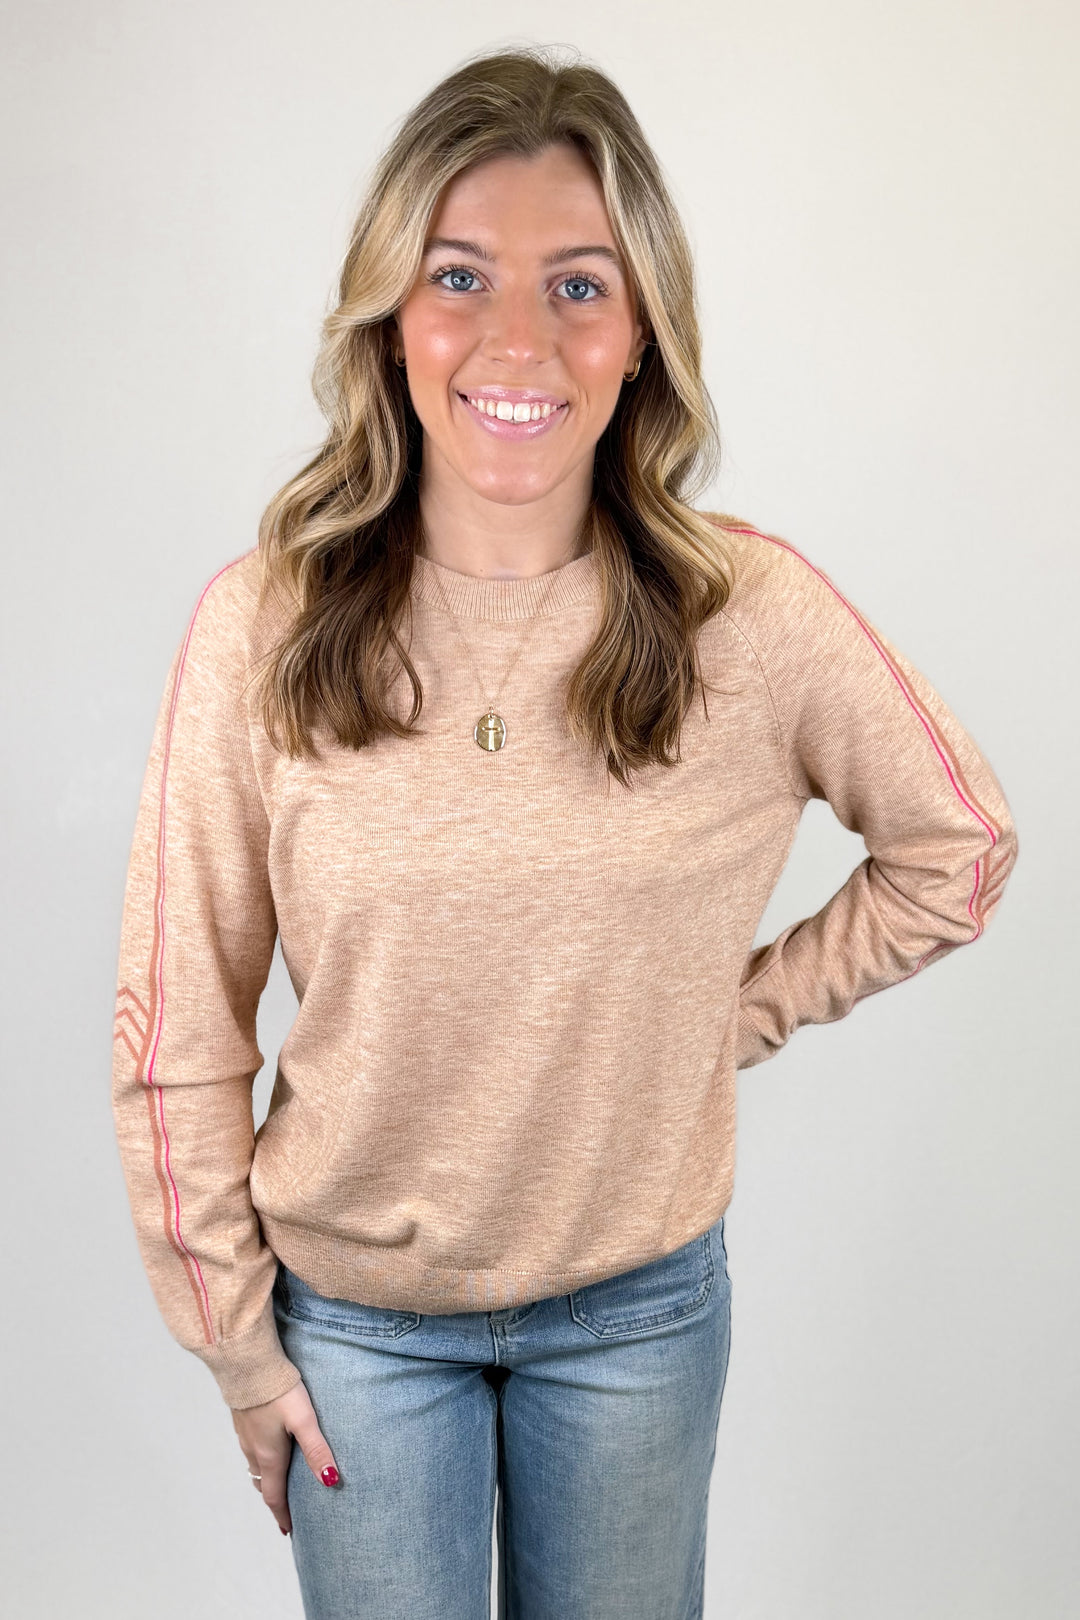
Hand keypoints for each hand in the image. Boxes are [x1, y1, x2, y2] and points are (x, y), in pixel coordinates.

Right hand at [232, 1378, 340, 1535]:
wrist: (246, 1362)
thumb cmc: (277, 1390)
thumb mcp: (303, 1419)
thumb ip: (316, 1449)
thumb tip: (330, 1481)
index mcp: (268, 1455)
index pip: (274, 1495)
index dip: (282, 1515)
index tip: (288, 1531)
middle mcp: (253, 1449)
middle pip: (263, 1483)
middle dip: (274, 1498)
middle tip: (286, 1510)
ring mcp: (244, 1434)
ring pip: (255, 1465)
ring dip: (266, 1478)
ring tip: (279, 1483)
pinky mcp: (242, 1418)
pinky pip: (250, 1448)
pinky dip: (260, 1458)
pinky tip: (267, 1446)